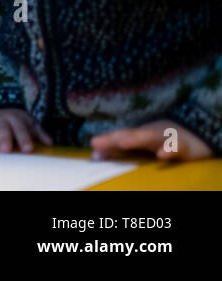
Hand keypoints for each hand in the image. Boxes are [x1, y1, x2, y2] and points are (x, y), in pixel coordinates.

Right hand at [0, 108, 53, 152]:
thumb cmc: (16, 122)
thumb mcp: (29, 123)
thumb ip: (38, 132)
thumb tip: (49, 142)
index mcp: (15, 119)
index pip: (20, 128)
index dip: (24, 138)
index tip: (27, 149)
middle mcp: (0, 120)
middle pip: (2, 128)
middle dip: (4, 138)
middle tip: (5, 150)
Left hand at [90, 120, 211, 160]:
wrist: (197, 133)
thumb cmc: (163, 139)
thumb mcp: (141, 144)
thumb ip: (118, 149)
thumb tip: (94, 155)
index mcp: (138, 134)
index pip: (118, 136)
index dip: (105, 140)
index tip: (91, 145)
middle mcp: (149, 133)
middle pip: (128, 134)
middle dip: (113, 138)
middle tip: (97, 143)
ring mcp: (165, 137)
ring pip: (150, 136)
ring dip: (136, 139)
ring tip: (123, 143)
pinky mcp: (183, 145)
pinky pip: (176, 147)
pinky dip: (169, 150)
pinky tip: (161, 155)